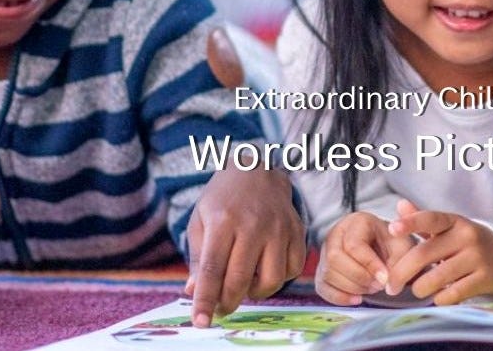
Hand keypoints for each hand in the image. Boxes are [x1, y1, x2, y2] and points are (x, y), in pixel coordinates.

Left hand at [185, 164, 305, 326]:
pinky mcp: (297, 230)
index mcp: (223, 221)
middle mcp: (253, 225)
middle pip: (240, 279)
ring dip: (255, 293)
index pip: (212, 269)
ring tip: (245, 283)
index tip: (201, 321)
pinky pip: (292, 269)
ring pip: (271, 280)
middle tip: (222, 305)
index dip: (205, 299)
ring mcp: (279, 228)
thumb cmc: (223, 199)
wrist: (256, 171)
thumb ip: (199, 258)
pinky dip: (279, 278)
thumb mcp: (200, 221)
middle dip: (228, 302)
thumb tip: (194, 292)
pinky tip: (265, 268)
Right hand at [316, 211, 415, 305]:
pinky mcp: (322, 270)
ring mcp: (325, 252)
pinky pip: (322, 287)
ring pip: (327, 273)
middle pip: (334, 258)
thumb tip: (386, 283)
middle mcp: (336, 234)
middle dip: (358, 277)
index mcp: (357, 222)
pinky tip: (358, 298)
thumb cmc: (392, 243)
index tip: (385, 278)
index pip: (354, 244)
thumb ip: (400, 260)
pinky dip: (339, 297)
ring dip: (352, 287)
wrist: (383, 246)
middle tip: (378, 285)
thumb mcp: (402, 244)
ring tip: (372, 288)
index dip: (369, 265)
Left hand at [385, 199, 492, 304]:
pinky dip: (439, 298)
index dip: (411, 223)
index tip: (392, 229)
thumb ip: (423, 220)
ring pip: (436, 278)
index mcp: (454, 221)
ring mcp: (477, 258)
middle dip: (401, 273)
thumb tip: (400, 205)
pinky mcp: (485, 279)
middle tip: (391, 286)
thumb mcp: (449, 228)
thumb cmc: (468, 243)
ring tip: (417, 291)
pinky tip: (438, 297)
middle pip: (424, 254)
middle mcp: (466, 236)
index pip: (430, 219)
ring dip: (419, 289)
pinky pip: (453, 294)